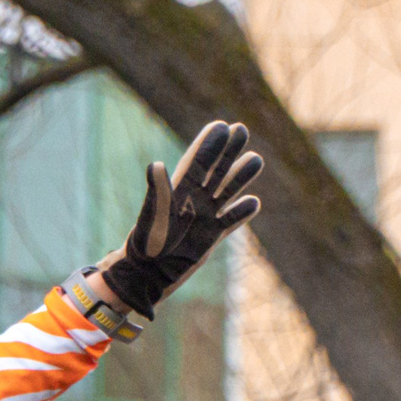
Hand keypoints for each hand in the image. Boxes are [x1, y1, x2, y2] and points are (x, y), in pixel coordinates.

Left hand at [93, 121, 262, 317]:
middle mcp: (194, 200)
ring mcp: (205, 217)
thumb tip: (156, 165)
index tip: (221, 125)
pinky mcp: (212, 237)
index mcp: (178, 191)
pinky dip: (241, 213)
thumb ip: (157, 192)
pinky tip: (253, 202)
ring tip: (256, 160)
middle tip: (241, 130)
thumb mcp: (151, 217)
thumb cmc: (145, 245)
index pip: (197, 162)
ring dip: (241, 177)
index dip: (208, 143)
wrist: (149, 275)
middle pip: (216, 170)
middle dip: (228, 151)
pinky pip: (231, 222)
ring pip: (228, 192)